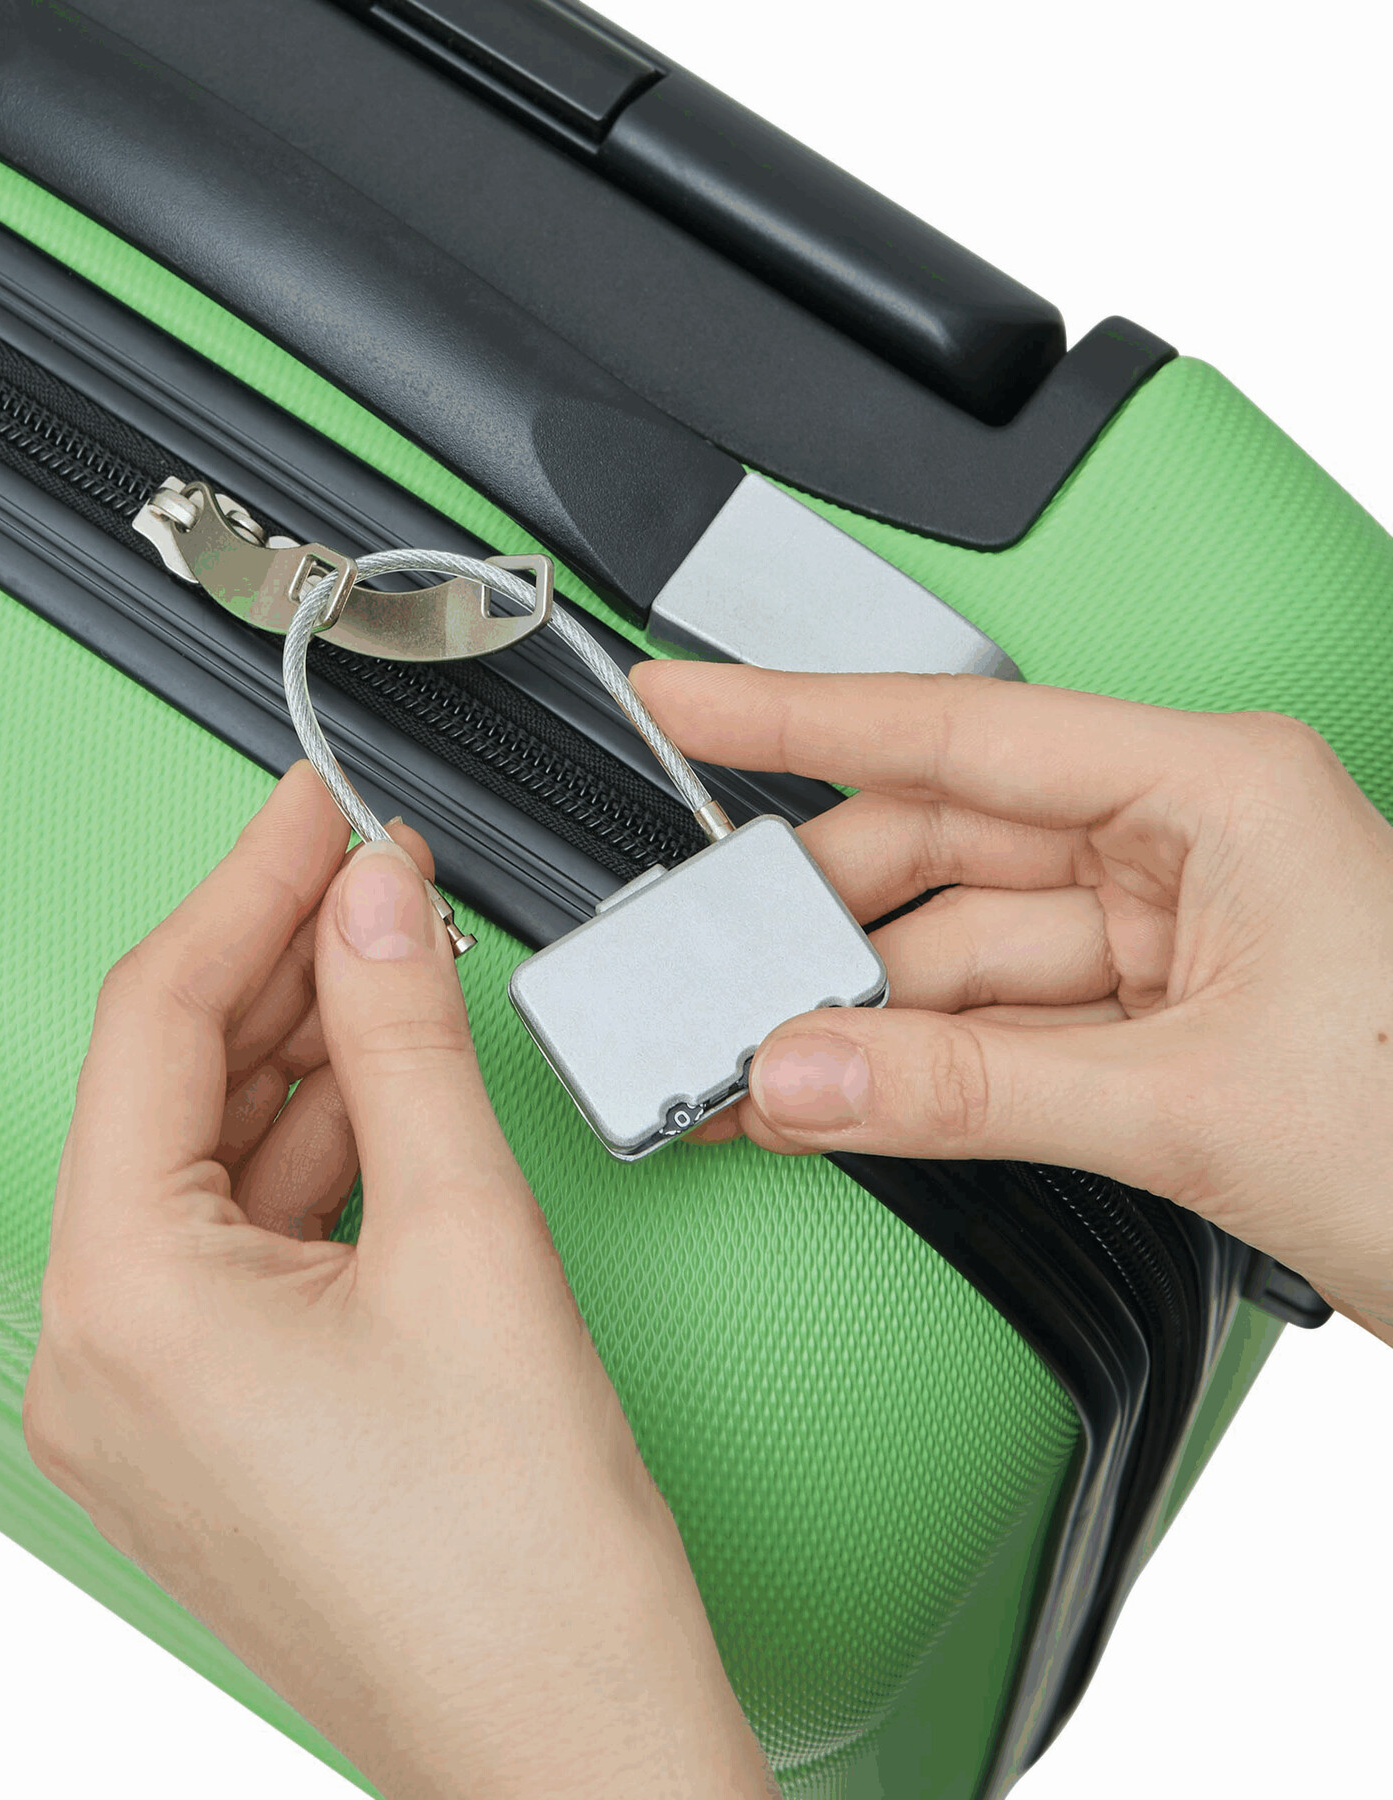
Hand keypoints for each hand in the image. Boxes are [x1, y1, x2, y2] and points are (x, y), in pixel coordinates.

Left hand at [22, 764, 775, 1798]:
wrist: (572, 1758)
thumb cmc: (520, 1573)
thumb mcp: (468, 1242)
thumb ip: (403, 1038)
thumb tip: (374, 897)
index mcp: (123, 1304)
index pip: (157, 1020)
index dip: (245, 886)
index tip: (312, 804)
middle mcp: (100, 1357)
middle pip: (174, 1086)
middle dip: (280, 968)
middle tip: (372, 873)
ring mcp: (148, 1399)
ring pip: (212, 1161)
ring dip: (306, 1058)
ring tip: (397, 968)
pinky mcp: (212, 1422)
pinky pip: (241, 1239)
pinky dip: (314, 1154)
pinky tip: (386, 1091)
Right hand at [631, 664, 1392, 1344]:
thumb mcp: (1190, 1106)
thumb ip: (966, 1089)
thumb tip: (800, 1073)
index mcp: (1216, 790)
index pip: (960, 731)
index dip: (798, 711)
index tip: (686, 696)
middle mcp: (1186, 841)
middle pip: (939, 845)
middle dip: (818, 916)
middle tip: (709, 966)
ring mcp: (1169, 932)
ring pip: (956, 943)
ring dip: (857, 1009)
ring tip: (759, 1059)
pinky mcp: (1158, 1017)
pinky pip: (996, 1019)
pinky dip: (913, 1062)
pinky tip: (837, 1090)